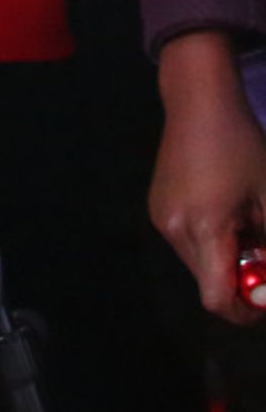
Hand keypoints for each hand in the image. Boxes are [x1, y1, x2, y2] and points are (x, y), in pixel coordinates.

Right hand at [153, 32, 265, 322]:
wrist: (199, 101)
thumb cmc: (242, 145)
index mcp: (205, 228)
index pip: (216, 297)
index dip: (244, 311)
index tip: (265, 300)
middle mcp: (175, 230)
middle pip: (207, 282)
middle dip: (238, 281)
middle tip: (263, 256)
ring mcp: (161, 218)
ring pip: (197, 263)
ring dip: (223, 259)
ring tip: (243, 224)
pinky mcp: (157, 207)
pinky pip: (186, 242)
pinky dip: (208, 240)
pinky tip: (222, 209)